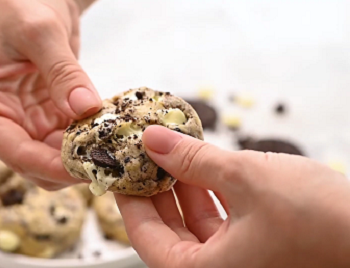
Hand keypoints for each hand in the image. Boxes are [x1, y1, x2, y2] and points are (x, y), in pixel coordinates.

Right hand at [0, 0, 99, 189]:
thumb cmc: (18, 5)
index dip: (54, 168)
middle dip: (72, 167)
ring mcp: (22, 123)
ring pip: (54, 160)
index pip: (17, 153)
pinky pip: (68, 142)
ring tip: (116, 151)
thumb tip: (84, 108)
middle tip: (112, 163)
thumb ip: (62, 71)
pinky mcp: (45, 118)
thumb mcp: (40, 31)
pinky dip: (89, 142)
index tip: (90, 170)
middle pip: (36, 165)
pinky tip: (111, 136)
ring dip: (84, 158)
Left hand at [116, 125, 349, 267]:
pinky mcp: (260, 249)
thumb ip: (192, 160)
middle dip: (155, 192)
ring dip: (182, 190)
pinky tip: (205, 169)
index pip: (146, 239)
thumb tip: (153, 140)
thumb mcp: (244, 179)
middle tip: (143, 159)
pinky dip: (208, 196)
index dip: (129, 202)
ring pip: (195, 227)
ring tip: (172, 156)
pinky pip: (220, 224)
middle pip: (168, 233)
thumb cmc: (320, 219)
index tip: (119, 172)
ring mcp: (241, 264)